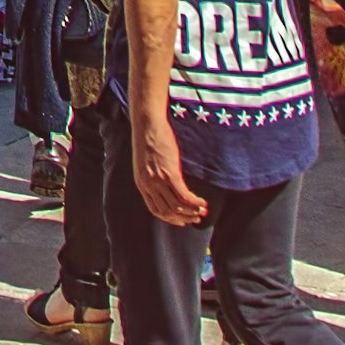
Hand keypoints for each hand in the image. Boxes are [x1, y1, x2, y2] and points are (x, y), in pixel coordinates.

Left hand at [131, 112, 206, 226]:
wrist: (146, 124)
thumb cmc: (148, 139)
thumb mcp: (146, 163)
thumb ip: (152, 176)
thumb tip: (165, 186)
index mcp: (141, 184)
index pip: (155, 210)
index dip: (170, 218)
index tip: (182, 221)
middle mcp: (148, 185)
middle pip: (168, 211)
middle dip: (184, 218)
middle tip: (196, 218)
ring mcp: (158, 180)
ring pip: (177, 206)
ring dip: (192, 212)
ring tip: (202, 211)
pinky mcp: (169, 173)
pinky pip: (184, 195)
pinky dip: (194, 202)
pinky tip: (202, 203)